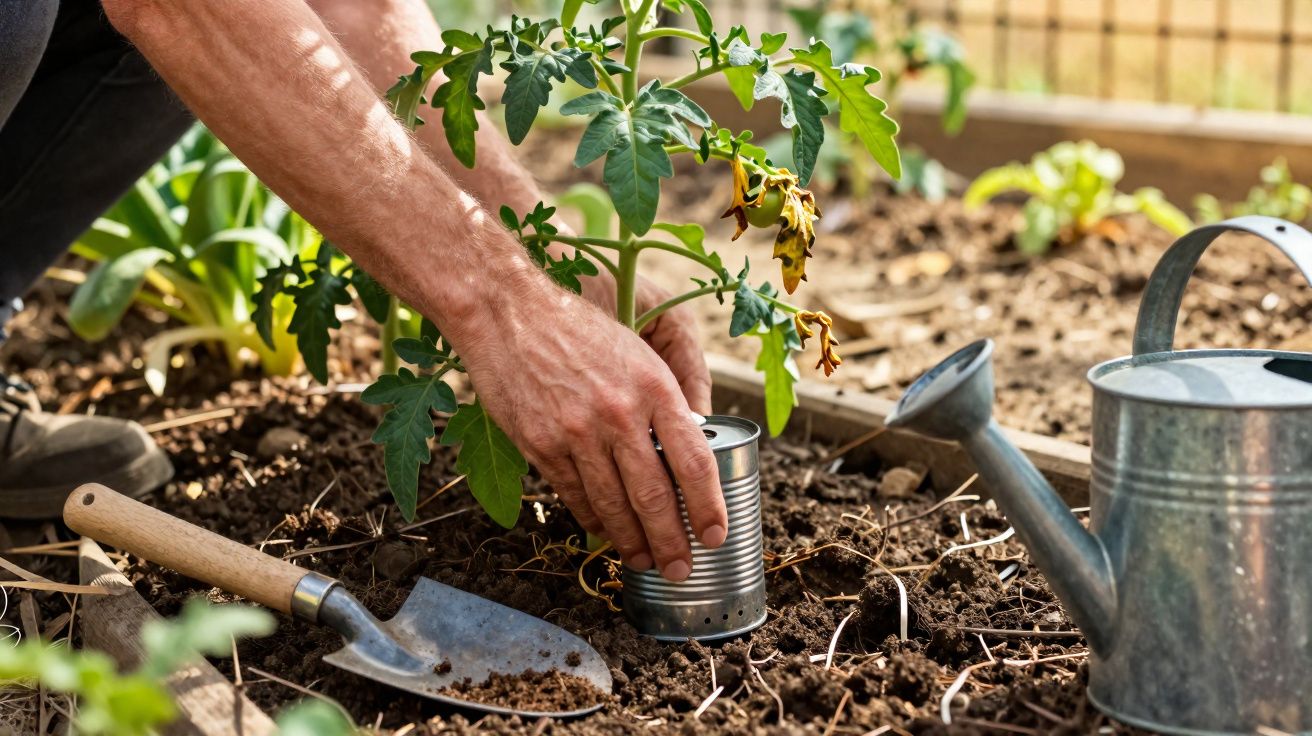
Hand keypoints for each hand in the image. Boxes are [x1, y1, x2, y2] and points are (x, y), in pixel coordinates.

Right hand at [454, 276, 726, 581]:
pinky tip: (606, 533)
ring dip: (633, 541)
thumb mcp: (637, 353)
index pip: (694, 461)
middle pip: (655, 495)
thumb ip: (664, 401)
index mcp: (654, 386)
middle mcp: (619, 413)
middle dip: (673, 541)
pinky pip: (575, 495)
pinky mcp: (541, 444)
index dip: (708, 506)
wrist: (510, 313)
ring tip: (647, 562)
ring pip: (614, 504)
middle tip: (682, 569)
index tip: (716, 535)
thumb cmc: (580, 331)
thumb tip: (687, 455)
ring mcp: (577, 432)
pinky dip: (594, 520)